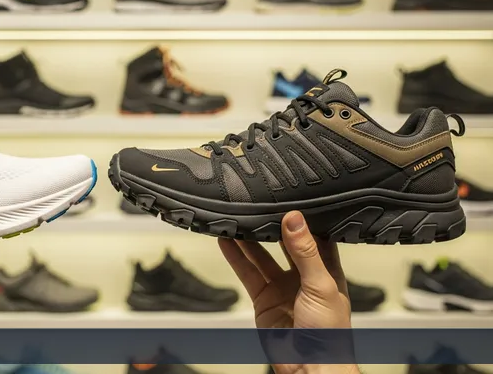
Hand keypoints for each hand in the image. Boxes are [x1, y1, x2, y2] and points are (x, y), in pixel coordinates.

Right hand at [219, 211, 357, 373]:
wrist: (310, 367)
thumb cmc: (330, 333)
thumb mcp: (320, 285)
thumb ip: (305, 251)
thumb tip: (296, 220)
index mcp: (327, 269)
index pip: (314, 236)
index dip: (302, 219)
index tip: (287, 199)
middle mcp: (303, 276)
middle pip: (283, 243)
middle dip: (271, 225)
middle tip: (257, 204)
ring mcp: (281, 287)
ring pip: (261, 256)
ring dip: (248, 239)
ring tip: (236, 218)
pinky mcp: (263, 299)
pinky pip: (247, 274)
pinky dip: (236, 258)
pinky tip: (227, 242)